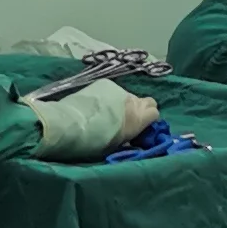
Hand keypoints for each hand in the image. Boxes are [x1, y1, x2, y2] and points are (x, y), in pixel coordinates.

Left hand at [27, 80, 160, 160]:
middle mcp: (132, 100)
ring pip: (127, 96)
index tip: (140, 126)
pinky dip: (108, 97)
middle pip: (147, 101)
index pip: (155, 113)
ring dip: (121, 103)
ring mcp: (118, 89)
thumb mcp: (116, 144)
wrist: (71, 124)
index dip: (149, 119)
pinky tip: (96, 105)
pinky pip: (113, 90)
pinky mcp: (104, 83)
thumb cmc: (94, 142)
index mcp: (137, 118)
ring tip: (106, 112)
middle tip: (127, 119)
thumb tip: (131, 137)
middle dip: (141, 109)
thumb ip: (128, 137)